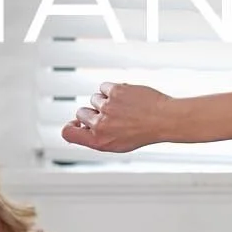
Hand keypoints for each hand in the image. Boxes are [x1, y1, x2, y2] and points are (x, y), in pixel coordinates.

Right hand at [62, 81, 179, 154]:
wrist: (164, 119)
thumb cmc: (143, 132)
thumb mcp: (117, 144)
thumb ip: (96, 136)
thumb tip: (78, 126)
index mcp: (98, 141)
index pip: (68, 133)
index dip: (70, 126)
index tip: (76, 123)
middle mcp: (100, 125)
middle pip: (80, 112)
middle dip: (92, 111)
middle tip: (111, 114)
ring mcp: (107, 107)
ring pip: (94, 98)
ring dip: (106, 100)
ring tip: (124, 107)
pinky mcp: (115, 91)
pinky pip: (104, 86)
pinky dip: (113, 89)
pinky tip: (126, 96)